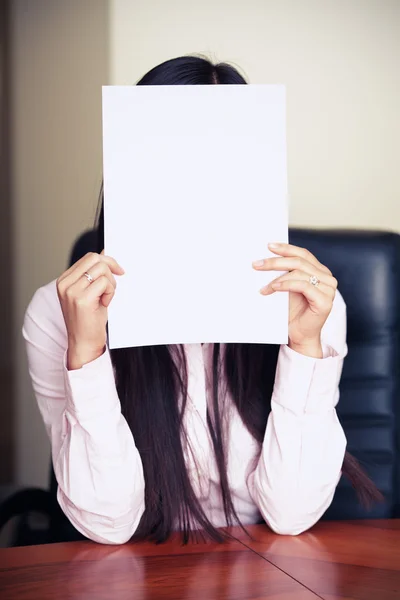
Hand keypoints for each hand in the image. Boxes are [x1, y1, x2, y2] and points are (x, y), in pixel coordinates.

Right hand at [57, 252, 124, 369]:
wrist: (83, 343)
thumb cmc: (89, 320)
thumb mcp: (91, 292)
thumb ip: (94, 274)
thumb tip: (106, 254)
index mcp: (64, 280)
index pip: (89, 257)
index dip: (107, 262)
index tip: (118, 271)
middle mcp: (65, 283)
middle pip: (96, 259)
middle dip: (111, 269)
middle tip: (113, 286)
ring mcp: (71, 290)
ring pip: (102, 270)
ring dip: (111, 284)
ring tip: (106, 298)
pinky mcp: (81, 299)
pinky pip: (104, 283)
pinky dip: (110, 293)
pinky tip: (104, 304)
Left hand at [252, 242, 337, 353]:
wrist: (299, 336)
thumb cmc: (292, 312)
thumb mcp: (286, 287)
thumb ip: (284, 272)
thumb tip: (265, 258)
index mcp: (320, 271)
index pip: (303, 254)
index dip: (286, 248)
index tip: (268, 246)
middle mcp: (327, 277)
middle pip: (299, 261)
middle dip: (276, 261)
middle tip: (257, 264)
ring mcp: (328, 289)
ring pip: (300, 272)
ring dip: (277, 277)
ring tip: (263, 286)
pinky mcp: (325, 301)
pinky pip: (303, 285)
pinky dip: (285, 285)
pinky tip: (272, 288)